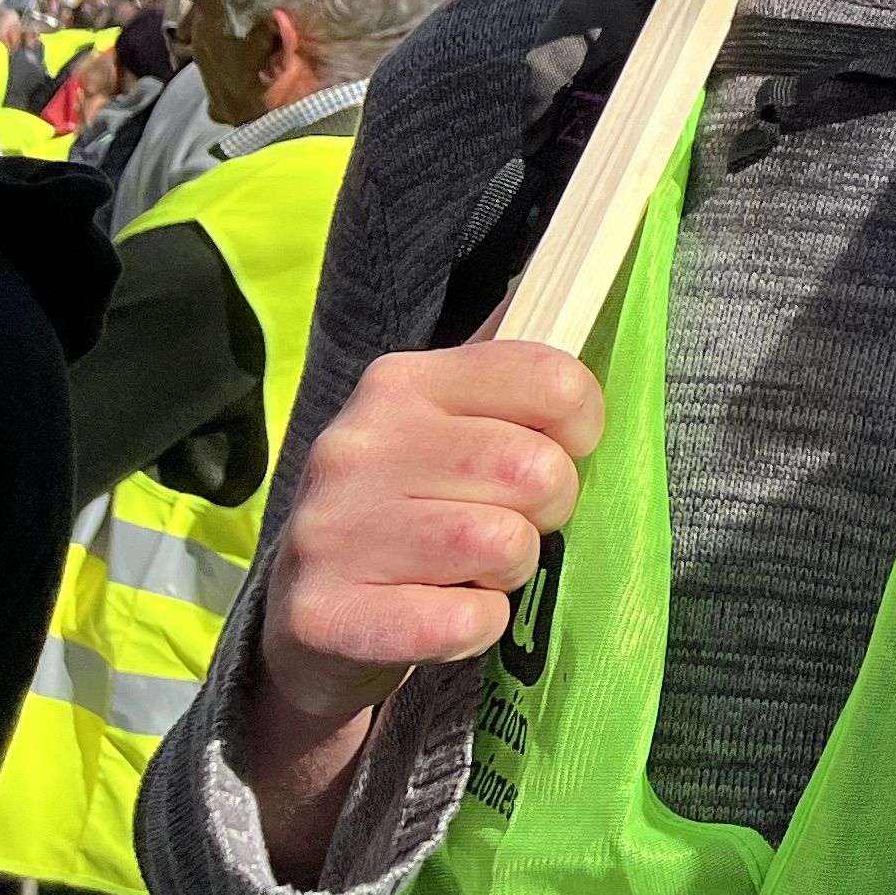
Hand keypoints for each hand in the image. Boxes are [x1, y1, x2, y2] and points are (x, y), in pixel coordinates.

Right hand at [260, 341, 602, 725]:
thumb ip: (511, 368)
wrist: (312, 620)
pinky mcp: (324, 614)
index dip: (582, 425)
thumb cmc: (412, 508)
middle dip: (548, 510)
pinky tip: (441, 611)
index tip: (559, 450)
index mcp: (400, 382)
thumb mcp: (452, 424)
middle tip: (508, 524)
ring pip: (504, 543)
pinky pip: (465, 619)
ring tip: (470, 568)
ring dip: (511, 569)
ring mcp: (331, 529)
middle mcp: (356, 444)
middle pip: (535, 469)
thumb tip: (583, 269)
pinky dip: (478, 625)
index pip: (552, 378)